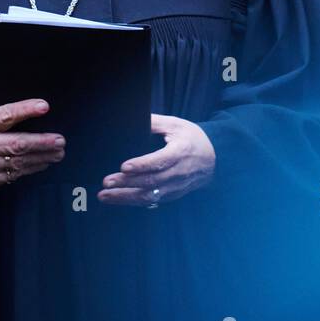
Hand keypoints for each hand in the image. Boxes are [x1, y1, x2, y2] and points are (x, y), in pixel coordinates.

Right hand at [0, 99, 65, 189]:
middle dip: (42, 143)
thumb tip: (37, 108)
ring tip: (58, 152)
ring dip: (42, 157)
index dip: (25, 110)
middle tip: (60, 141)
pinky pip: (15, 174)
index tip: (44, 107)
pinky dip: (31, 168)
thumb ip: (4, 115)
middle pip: (17, 144)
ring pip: (20, 161)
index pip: (5, 115)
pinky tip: (43, 163)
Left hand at [97, 114, 214, 206]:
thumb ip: (154, 122)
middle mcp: (178, 173)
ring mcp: (176, 187)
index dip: (142, 165)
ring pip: (149, 195)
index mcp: (180, 152)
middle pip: (151, 181)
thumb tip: (133, 118)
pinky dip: (133, 202)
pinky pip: (152, 201)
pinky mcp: (172, 195)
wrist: (215, 159)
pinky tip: (117, 200)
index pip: (160, 161)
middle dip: (126, 183)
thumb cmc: (192, 138)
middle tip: (106, 182)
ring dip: (125, 197)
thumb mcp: (176, 124)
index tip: (124, 166)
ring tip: (104, 195)